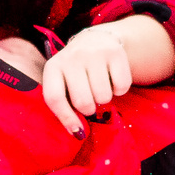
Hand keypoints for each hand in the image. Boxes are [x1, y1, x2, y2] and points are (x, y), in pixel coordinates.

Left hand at [38, 22, 135, 136]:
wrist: (94, 40)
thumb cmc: (76, 71)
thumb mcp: (63, 82)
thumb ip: (65, 106)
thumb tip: (79, 133)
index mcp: (53, 67)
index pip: (54, 98)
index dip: (66, 118)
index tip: (78, 131)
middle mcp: (71, 57)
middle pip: (83, 102)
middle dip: (89, 108)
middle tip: (90, 99)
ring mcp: (93, 53)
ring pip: (104, 97)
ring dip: (104, 98)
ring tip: (100, 85)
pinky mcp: (114, 52)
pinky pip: (121, 87)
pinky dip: (119, 90)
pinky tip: (112, 78)